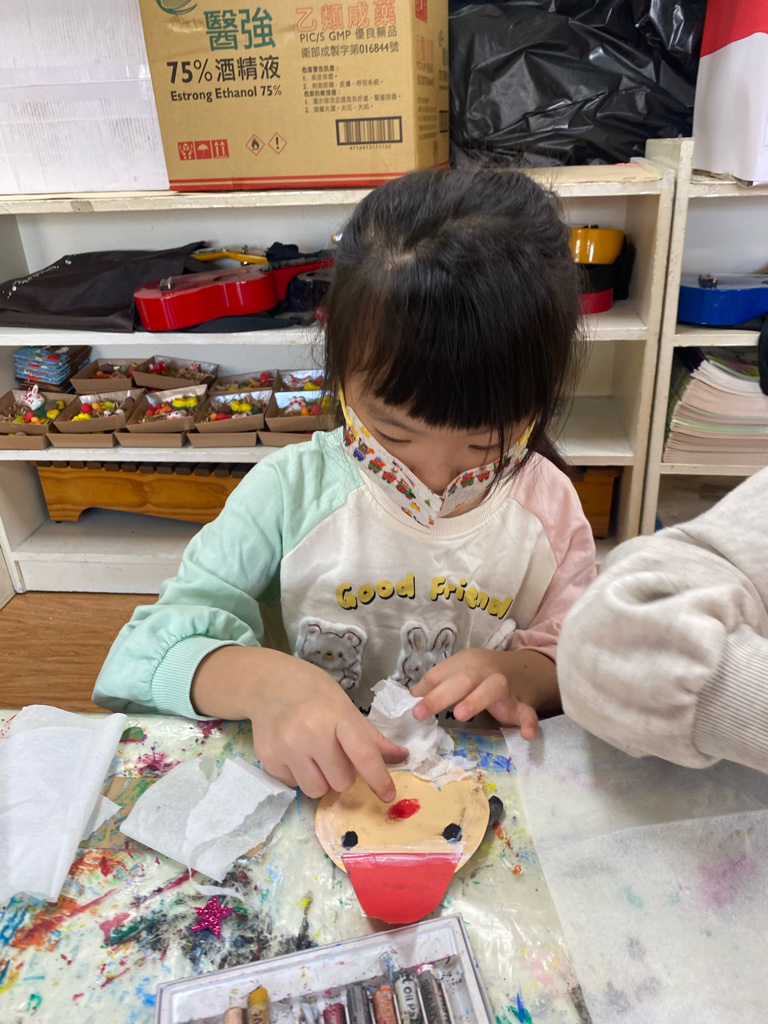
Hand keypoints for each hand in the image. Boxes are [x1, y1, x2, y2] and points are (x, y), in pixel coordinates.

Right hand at [192, 646, 406, 800]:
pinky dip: (299, 775)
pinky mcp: (268, 758)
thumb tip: (401, 756)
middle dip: (342, 774)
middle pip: (341, 781)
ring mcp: (287, 747)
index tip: (388, 796)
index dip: (378, 779)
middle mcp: (312, 733)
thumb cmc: (314, 694)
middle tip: (333, 754)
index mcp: (337, 716)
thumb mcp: (345, 706)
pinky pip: (293, 786)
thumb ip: (370, 736)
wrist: (268, 684)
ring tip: (313, 757)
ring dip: (321, 780)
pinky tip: (294, 753)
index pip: (363, 754)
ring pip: (317, 790)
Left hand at [410, 648, 557, 739]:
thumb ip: (438, 682)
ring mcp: (506, 686)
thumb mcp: (460, 671)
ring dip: (476, 700)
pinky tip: (526, 734)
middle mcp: (485, 671)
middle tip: (420, 713)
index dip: (426, 689)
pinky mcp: (522, 704)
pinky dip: (529, 722)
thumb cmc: (484, 673)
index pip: (442, 673)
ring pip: (493, 688)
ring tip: (461, 715)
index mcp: (466, 662)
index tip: (411, 706)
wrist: (525, 669)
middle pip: (463, 679)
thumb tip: (413, 694)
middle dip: (441, 695)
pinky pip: (528, 712)